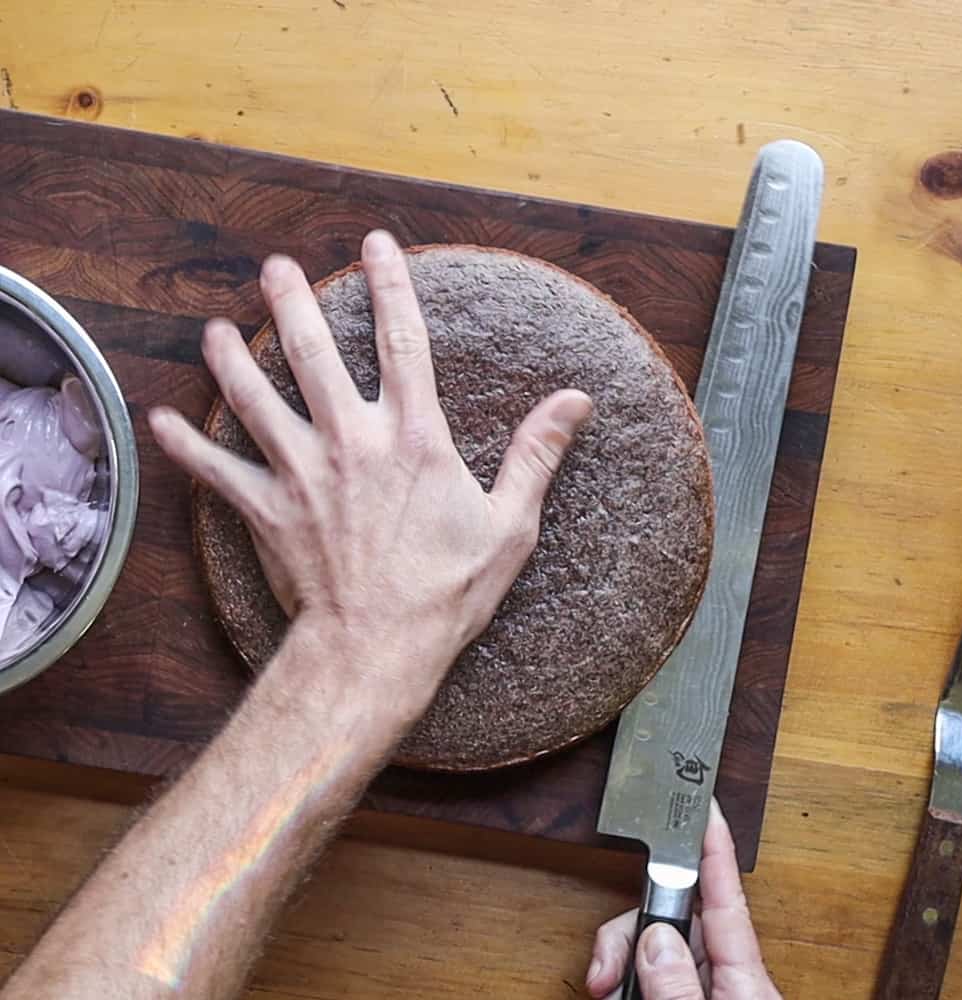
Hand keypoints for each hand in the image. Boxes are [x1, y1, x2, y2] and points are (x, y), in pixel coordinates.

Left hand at [149, 231, 591, 712]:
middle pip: (313, 354)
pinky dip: (186, 447)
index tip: (376, 243)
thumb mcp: (510, 524)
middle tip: (274, 268)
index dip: (391, 284)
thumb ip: (536, 454)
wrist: (380, 647)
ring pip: (255, 400)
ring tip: (213, 330)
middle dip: (292, 303)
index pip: (403, 340)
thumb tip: (576, 400)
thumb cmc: (447, 589)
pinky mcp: (268, 510)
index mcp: (413, 437)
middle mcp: (352, 441)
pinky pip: (217, 472)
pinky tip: (159, 421)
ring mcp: (303, 473)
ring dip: (231, 360)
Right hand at [587, 801, 781, 999]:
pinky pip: (651, 979)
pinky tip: (615, 997)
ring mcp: (707, 994)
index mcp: (745, 981)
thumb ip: (678, 985)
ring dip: (622, 965)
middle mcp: (726, 982)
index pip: (727, 898)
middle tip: (606, 971)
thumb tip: (655, 937)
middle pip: (673, 921)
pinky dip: (627, 985)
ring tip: (607, 992)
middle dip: (630, 931)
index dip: (715, 847)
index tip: (707, 806)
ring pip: (654, 948)